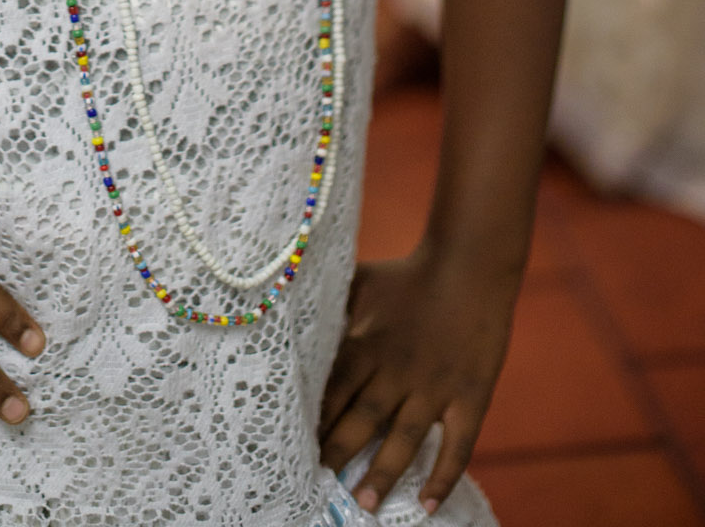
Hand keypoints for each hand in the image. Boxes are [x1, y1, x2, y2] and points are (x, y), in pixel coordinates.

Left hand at [318, 244, 518, 513]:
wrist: (468, 264)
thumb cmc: (407, 275)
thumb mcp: (360, 283)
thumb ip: (332, 308)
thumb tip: (295, 317)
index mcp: (366, 343)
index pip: (333, 392)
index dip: (315, 422)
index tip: (296, 448)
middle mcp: (397, 370)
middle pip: (362, 420)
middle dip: (339, 453)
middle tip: (318, 486)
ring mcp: (435, 386)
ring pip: (404, 440)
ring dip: (383, 474)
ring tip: (364, 504)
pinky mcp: (470, 396)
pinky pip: (457, 445)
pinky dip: (443, 477)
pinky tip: (428, 506)